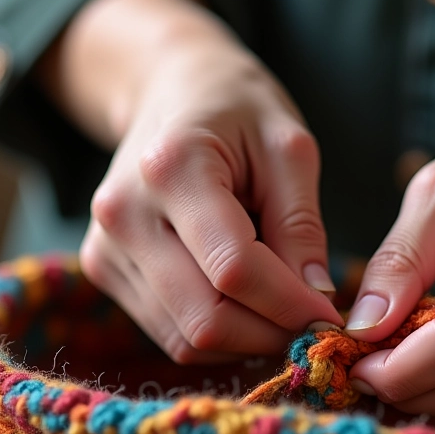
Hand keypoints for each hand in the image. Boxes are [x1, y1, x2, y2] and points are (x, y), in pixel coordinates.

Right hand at [40, 0, 340, 362]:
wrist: (171, 93)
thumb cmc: (237, 111)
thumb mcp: (289, 150)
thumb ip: (302, 226)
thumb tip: (315, 303)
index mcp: (171, 168)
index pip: (235, 269)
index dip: (290, 306)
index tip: (331, 317)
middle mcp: (124, 214)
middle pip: (205, 319)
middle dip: (270, 334)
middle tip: (311, 325)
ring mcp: (104, 247)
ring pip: (185, 339)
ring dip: (245, 341)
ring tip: (279, 308)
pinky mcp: (103, 270)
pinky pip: (169, 335)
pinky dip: (217, 337)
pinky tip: (244, 306)